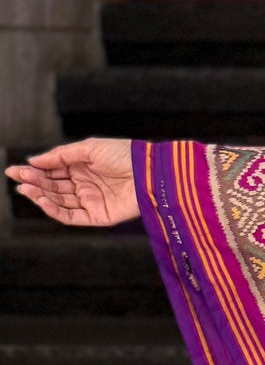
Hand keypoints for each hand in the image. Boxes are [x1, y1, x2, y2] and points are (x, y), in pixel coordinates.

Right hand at [4, 138, 138, 226]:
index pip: (52, 172)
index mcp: (82, 168)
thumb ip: (60, 156)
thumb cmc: (125, 155)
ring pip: (59, 201)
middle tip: (17, 177)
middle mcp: (84, 185)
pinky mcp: (98, 216)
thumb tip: (34, 160)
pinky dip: (55, 210)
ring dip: (40, 195)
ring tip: (25, 187)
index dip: (34, 171)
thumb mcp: (89, 148)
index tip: (15, 169)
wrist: (150, 171)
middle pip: (53, 187)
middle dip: (34, 182)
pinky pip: (72, 216)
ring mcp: (91, 201)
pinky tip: (41, 200)